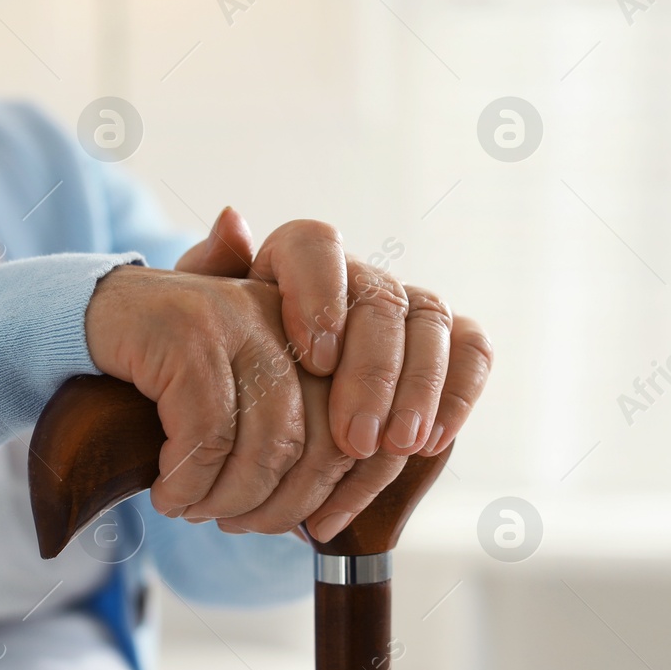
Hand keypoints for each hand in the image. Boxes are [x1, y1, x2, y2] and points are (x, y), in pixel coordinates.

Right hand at [84, 264, 309, 521]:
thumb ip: (287, 441)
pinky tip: (167, 494)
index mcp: (314, 334)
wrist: (90, 319)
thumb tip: (322, 524)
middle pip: (316, 441)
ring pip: (263, 443)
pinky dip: (187, 483)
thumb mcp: (242, 401)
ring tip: (195, 511)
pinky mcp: (186, 333)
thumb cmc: (172, 376)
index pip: (351, 428)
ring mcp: (235, 319)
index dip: (332, 492)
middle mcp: (285, 318)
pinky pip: (206, 435)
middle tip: (237, 525)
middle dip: (278, 506)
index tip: (306, 530)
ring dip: (228, 499)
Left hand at [175, 209, 492, 540]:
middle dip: (373, 373)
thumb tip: (233, 220)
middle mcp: (357, 277)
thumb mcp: (199, 332)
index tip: (314, 359)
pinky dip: (460, 393)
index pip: (315, 245)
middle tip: (355, 438)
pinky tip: (431, 442)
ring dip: (418, 390)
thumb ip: (208, 277)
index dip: (321, 295)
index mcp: (294, 261)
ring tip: (394, 449)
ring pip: (431, 323)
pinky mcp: (446, 344)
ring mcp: (406, 308)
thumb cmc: (223, 373)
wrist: (264, 418)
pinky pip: (472, 348)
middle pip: (380, 298)